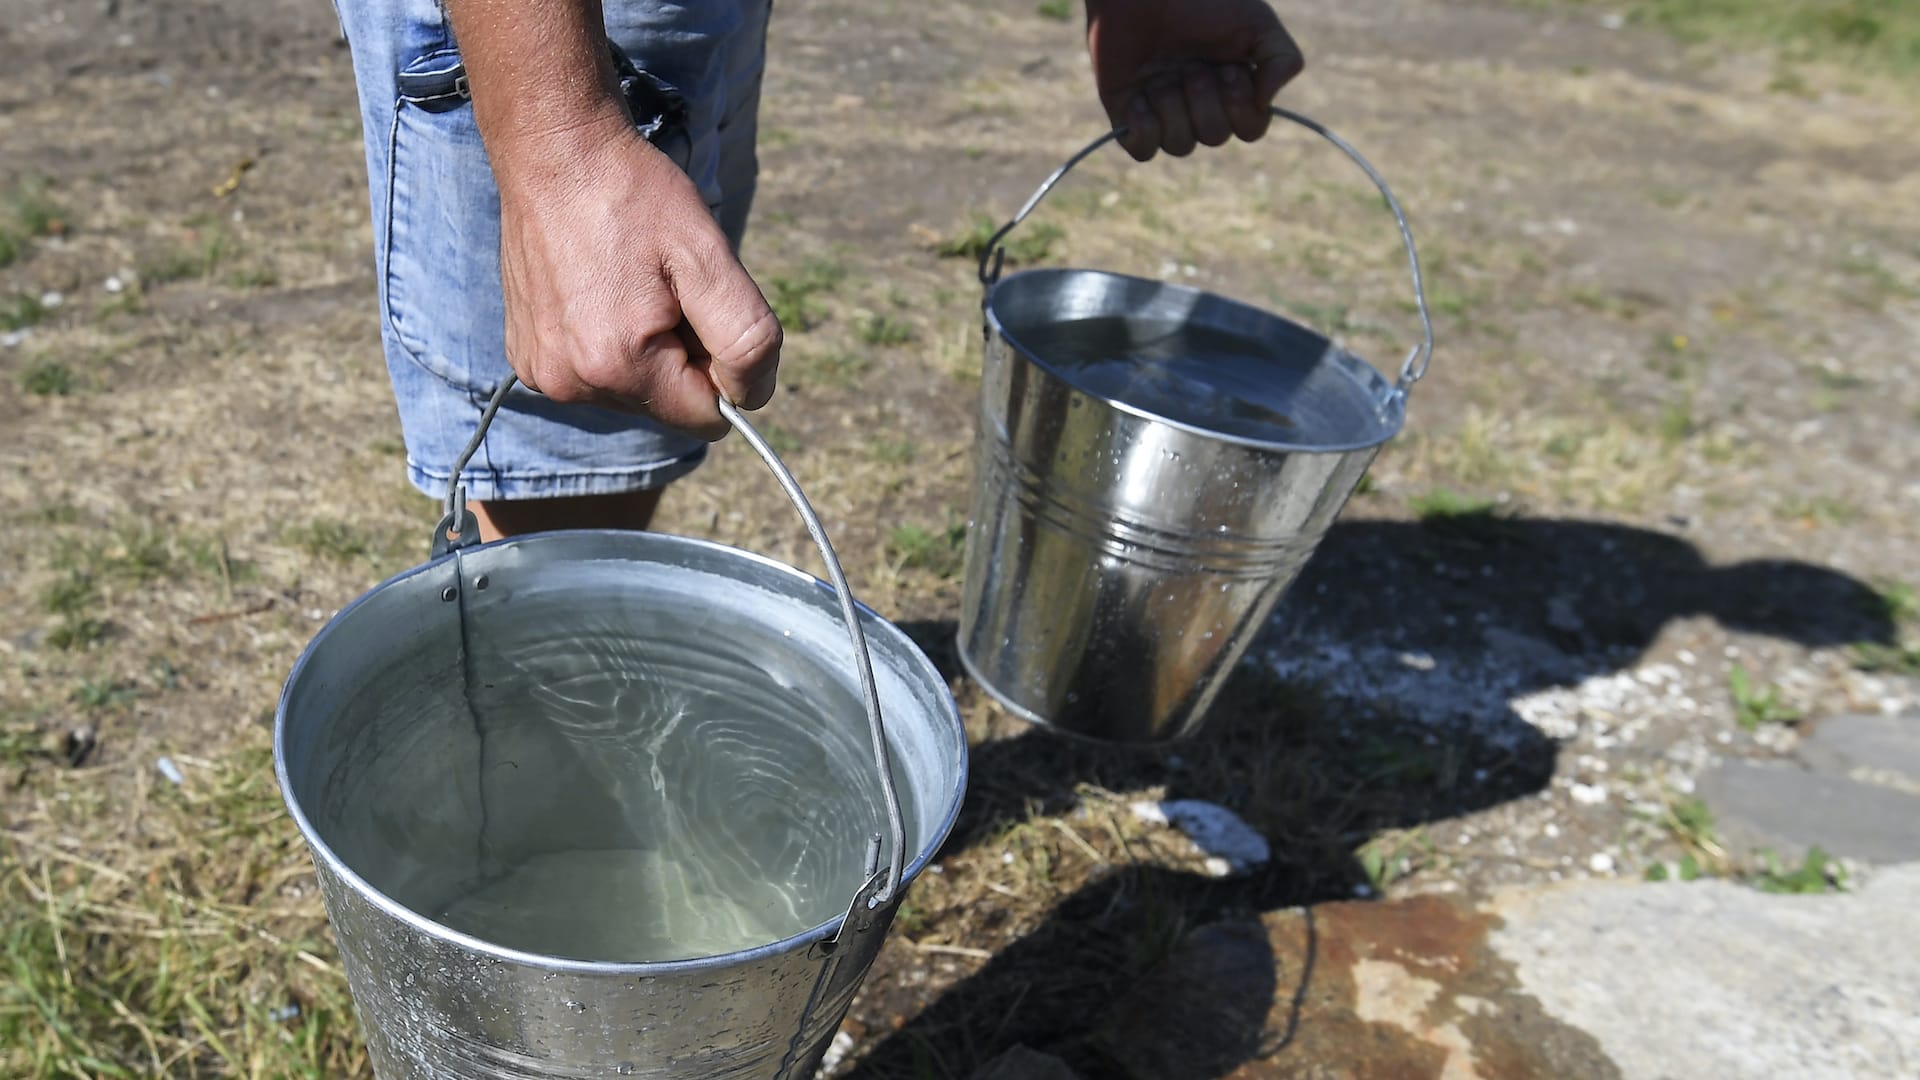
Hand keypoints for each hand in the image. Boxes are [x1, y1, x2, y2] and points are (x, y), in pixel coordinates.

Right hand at [492, 112, 780, 440]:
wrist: (556, 151)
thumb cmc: (636, 196)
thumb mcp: (710, 257)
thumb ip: (747, 339)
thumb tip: (753, 397)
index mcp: (617, 366)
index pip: (706, 416)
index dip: (721, 367)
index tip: (698, 307)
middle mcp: (571, 383)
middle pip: (667, 404)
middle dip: (682, 354)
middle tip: (661, 285)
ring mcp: (542, 372)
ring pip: (633, 390)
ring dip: (646, 347)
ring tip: (627, 282)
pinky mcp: (526, 356)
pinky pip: (594, 372)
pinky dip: (608, 339)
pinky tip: (598, 288)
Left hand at [1084, 0, 1304, 160]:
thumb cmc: (1201, 1)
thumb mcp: (1257, 22)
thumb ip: (1283, 61)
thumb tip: (1265, 104)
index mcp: (1231, 85)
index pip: (1251, 128)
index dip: (1241, 107)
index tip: (1229, 69)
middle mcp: (1198, 103)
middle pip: (1215, 137)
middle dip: (1204, 101)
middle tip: (1191, 67)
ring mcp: (1162, 110)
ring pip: (1180, 146)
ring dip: (1173, 107)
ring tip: (1161, 77)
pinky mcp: (1127, 115)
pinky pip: (1142, 151)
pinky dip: (1144, 128)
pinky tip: (1140, 98)